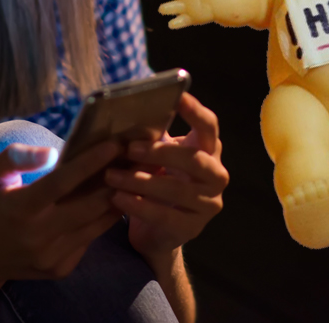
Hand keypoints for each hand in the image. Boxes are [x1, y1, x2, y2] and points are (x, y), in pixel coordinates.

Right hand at [0, 139, 125, 285]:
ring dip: (115, 200)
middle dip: (114, 181)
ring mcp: (51, 257)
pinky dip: (100, 220)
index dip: (90, 163)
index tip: (114, 145)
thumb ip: (17, 158)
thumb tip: (52, 151)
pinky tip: (108, 201)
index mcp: (20, 208)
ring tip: (130, 176)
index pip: (62, 182)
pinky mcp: (60, 269)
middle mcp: (37, 235)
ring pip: (95, 225)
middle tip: (133, 158)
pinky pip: (88, 240)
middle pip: (88, 206)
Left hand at [105, 92, 227, 264]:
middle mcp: (216, 175)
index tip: (179, 97)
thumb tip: (129, 110)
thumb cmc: (157, 181)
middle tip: (129, 148)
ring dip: (141, 182)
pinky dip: (139, 206)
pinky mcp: (193, 228)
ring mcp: (209, 204)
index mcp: (208, 150)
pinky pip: (165, 216)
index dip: (196, 112)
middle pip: (195, 160)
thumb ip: (152, 136)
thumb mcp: (157, 156)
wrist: (158, 231)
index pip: (209, 126)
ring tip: (111, 176)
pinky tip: (118, 199)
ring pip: (177, 190)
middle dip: (161, 153)